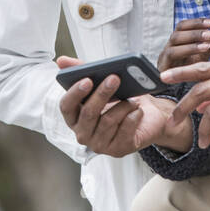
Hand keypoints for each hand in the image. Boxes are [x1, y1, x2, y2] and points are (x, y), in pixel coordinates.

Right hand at [56, 56, 190, 155]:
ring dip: (123, 106)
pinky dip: (133, 117)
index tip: (87, 80)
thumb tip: (61, 61)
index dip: (75, 93)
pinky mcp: (118, 150)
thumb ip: (80, 70)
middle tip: (115, 78)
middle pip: (88, 113)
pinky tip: (138, 110)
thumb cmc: (120, 99)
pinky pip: (124, 131)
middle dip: (102, 94)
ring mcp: (99, 144)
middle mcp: (83, 133)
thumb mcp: (100, 82)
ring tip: (133, 97)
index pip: (66, 106)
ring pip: (108, 121)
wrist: (148, 116)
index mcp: (74, 117)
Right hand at [156, 19, 209, 72]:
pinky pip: (172, 53)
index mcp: (178, 41)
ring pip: (175, 39)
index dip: (197, 22)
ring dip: (192, 39)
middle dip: (196, 29)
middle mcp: (170, 45)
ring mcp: (165, 54)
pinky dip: (187, 50)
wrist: (173, 92)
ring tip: (208, 43)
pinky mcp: (163, 63)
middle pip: (179, 30)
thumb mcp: (202, 56)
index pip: (184, 25)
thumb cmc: (188, 72)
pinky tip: (202, 51)